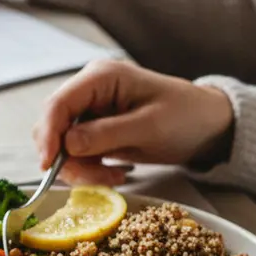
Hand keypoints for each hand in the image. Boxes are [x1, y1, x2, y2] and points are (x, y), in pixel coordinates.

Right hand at [32, 59, 234, 183]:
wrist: (207, 125)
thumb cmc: (186, 117)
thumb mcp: (149, 127)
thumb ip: (106, 134)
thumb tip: (67, 144)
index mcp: (101, 77)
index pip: (58, 104)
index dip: (48, 135)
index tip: (48, 165)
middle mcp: (90, 91)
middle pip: (54, 125)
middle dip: (67, 157)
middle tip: (93, 178)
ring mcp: (91, 111)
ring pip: (63, 145)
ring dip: (81, 168)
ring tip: (114, 178)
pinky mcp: (96, 130)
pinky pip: (77, 154)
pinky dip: (90, 169)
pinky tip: (116, 174)